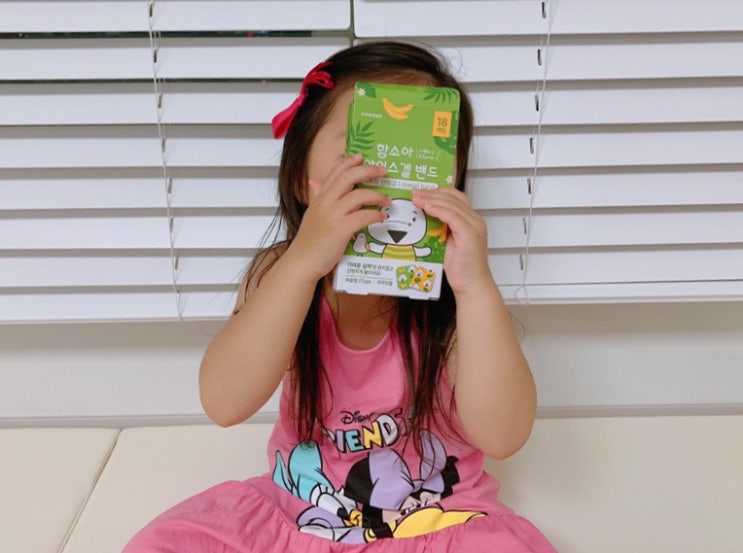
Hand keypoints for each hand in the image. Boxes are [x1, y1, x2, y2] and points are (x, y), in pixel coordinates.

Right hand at [288, 154, 388, 280]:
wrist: (302, 262)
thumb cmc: (309, 242)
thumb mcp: (312, 214)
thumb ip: (317, 197)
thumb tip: (314, 182)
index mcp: (319, 198)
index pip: (334, 173)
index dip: (348, 162)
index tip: (361, 156)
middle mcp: (325, 203)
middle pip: (348, 177)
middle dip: (367, 171)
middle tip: (382, 171)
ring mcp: (332, 215)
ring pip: (358, 195)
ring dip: (376, 195)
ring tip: (386, 199)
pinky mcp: (340, 230)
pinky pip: (363, 216)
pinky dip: (375, 214)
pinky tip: (381, 217)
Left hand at [412, 188, 492, 295]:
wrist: (471, 285)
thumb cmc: (460, 269)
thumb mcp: (447, 243)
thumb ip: (440, 229)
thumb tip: (424, 218)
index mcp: (470, 220)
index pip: (455, 197)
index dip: (437, 192)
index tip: (420, 192)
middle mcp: (475, 220)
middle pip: (452, 197)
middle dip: (431, 193)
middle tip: (414, 192)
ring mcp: (474, 226)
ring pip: (451, 204)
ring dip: (431, 199)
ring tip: (416, 198)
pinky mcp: (470, 233)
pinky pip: (452, 216)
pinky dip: (438, 210)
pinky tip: (427, 207)